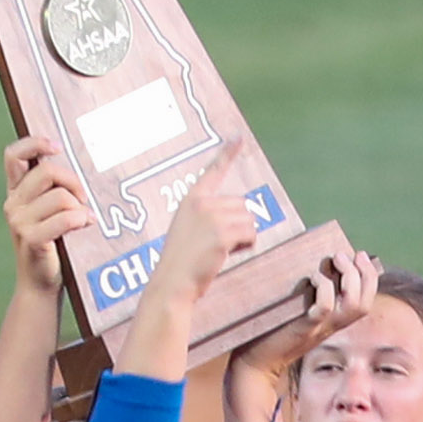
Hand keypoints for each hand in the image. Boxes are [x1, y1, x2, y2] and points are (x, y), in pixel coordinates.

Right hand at [3, 137, 91, 292]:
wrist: (40, 285)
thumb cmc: (52, 245)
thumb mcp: (49, 211)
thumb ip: (55, 188)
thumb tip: (80, 163)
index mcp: (15, 192)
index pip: (13, 155)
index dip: (34, 143)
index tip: (57, 147)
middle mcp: (12, 204)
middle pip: (47, 170)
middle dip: (73, 180)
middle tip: (84, 197)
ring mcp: (19, 222)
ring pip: (60, 195)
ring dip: (79, 205)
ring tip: (85, 218)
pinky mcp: (31, 239)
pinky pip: (65, 218)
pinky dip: (80, 219)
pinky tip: (85, 225)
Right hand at [153, 142, 256, 303]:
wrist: (171, 283)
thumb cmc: (180, 263)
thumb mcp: (187, 230)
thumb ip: (208, 217)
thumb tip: (244, 216)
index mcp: (191, 200)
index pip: (213, 172)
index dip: (227, 154)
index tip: (238, 138)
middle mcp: (203, 204)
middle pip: (242, 204)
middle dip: (238, 224)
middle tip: (216, 245)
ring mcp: (213, 217)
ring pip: (249, 219)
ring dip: (242, 237)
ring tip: (218, 251)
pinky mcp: (224, 233)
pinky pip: (251, 234)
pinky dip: (245, 246)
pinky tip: (225, 255)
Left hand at [222, 248, 377, 421]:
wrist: (253, 365)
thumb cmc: (269, 335)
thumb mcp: (294, 314)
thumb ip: (307, 297)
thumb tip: (311, 268)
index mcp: (331, 323)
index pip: (364, 302)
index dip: (369, 277)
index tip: (360, 256)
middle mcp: (330, 327)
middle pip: (363, 303)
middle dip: (364, 274)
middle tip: (345, 254)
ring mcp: (318, 329)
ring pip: (352, 306)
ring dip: (349, 278)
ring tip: (335, 260)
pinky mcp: (302, 329)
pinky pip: (324, 309)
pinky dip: (324, 289)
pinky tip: (314, 277)